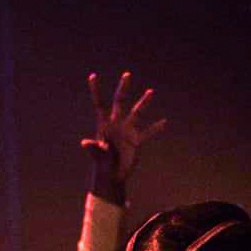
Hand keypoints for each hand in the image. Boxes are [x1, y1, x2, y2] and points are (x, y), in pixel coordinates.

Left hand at [81, 71, 167, 186]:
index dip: (96, 91)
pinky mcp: (136, 141)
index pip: (99, 104)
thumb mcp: (98, 156)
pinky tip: (164, 122)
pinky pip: (147, 133)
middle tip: (127, 74)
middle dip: (123, 88)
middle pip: (119, 102)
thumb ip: (93, 148)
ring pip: (136, 113)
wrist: (112, 175)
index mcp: (104, 124)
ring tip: (151, 91)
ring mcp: (127, 131)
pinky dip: (155, 128)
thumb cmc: (102, 164)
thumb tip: (85, 142)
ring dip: (144, 103)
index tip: (93, 76)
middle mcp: (116, 123)